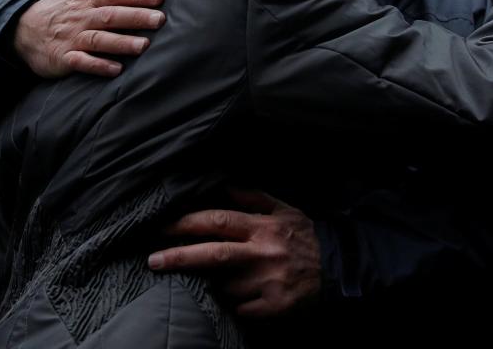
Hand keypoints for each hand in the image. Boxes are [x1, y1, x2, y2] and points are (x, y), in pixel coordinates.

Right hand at [13, 0, 164, 77]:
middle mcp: (82, 17)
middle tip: (160, 20)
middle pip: (111, 16)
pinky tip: (116, 70)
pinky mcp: (64, 57)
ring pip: (98, 40)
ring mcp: (72, 38)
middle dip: (135, 17)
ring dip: (121, 43)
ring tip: (144, 45)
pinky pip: (82, 62)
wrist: (24, 29)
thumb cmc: (62, 3)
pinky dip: (98, 66)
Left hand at [148, 189, 321, 317]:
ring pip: (225, 286)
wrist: (338, 269)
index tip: (163, 229)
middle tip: (153, 261)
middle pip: (213, 254)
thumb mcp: (283, 210)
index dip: (187, 224)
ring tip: (229, 279)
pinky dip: (236, 303)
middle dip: (178, 258)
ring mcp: (268, 282)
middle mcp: (264, 253)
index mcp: (263, 227)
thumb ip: (252, 197)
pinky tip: (245, 296)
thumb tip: (222, 184)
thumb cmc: (304, 237)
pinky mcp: (273, 307)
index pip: (218, 221)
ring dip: (217, 284)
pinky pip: (240, 308)